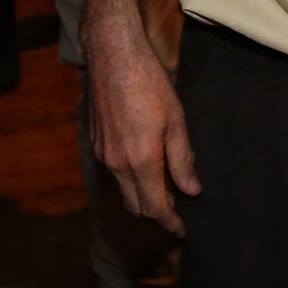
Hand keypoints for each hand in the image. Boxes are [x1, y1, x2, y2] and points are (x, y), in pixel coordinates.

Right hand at [84, 28, 200, 235]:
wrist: (113, 55)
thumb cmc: (149, 83)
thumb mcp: (176, 120)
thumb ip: (182, 159)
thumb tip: (191, 190)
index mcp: (140, 162)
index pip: (155, 207)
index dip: (170, 223)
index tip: (181, 231)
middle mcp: (117, 164)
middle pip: (136, 205)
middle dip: (156, 214)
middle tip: (176, 211)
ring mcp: (103, 154)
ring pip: (123, 190)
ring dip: (142, 196)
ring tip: (165, 188)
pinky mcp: (95, 141)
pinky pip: (114, 172)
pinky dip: (130, 178)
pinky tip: (145, 165)